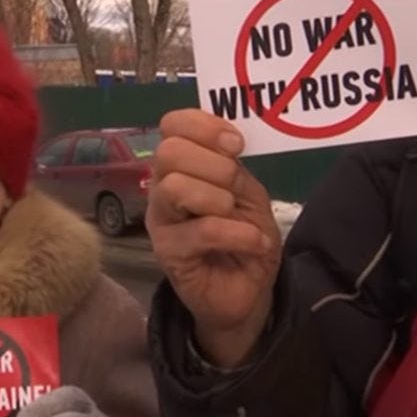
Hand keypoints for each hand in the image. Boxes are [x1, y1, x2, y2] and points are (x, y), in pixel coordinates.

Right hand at [146, 109, 281, 366]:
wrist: (247, 291)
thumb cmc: (244, 237)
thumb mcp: (249, 194)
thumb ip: (233, 167)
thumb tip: (228, 140)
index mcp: (182, 166)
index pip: (172, 125)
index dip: (203, 126)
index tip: (236, 145)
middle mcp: (163, 188)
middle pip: (168, 152)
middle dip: (213, 163)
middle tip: (235, 184)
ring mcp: (162, 221)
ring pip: (174, 187)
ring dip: (218, 197)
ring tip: (237, 213)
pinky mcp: (169, 253)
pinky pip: (201, 230)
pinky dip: (237, 234)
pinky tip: (254, 242)